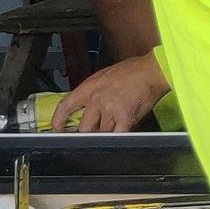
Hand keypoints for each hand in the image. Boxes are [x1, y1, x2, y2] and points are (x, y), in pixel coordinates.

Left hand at [52, 52, 169, 132]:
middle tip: (94, 132)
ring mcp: (110, 110)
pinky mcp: (125, 118)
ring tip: (116, 123)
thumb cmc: (132, 71)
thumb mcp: (104, 76)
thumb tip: (86, 107)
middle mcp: (97, 100)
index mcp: (89, 87)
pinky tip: (122, 132)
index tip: (57, 128)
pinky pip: (117, 135)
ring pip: (102, 133)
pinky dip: (118, 136)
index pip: (66, 106)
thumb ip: (92, 92)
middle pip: (84, 127)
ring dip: (107, 132)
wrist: (152, 71)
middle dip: (89, 132)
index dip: (58, 120)